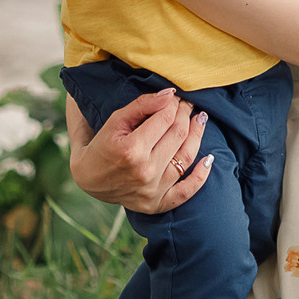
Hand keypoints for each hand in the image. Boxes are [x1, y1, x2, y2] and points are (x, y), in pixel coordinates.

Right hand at [68, 89, 211, 213]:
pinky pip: (186, 192)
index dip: (174, 104)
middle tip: (187, 105)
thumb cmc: (102, 144)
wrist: (89, 178)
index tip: (176, 98)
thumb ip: (143, 105)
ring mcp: (152, 190)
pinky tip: (209, 159)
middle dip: (186, 114)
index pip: (165, 118)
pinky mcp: (156, 204)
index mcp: (131, 149)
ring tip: (200, 120)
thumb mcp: (116, 120)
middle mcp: (144, 171)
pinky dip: (201, 176)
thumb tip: (170, 94)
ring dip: (198, 135)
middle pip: (178, 135)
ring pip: (186, 157)